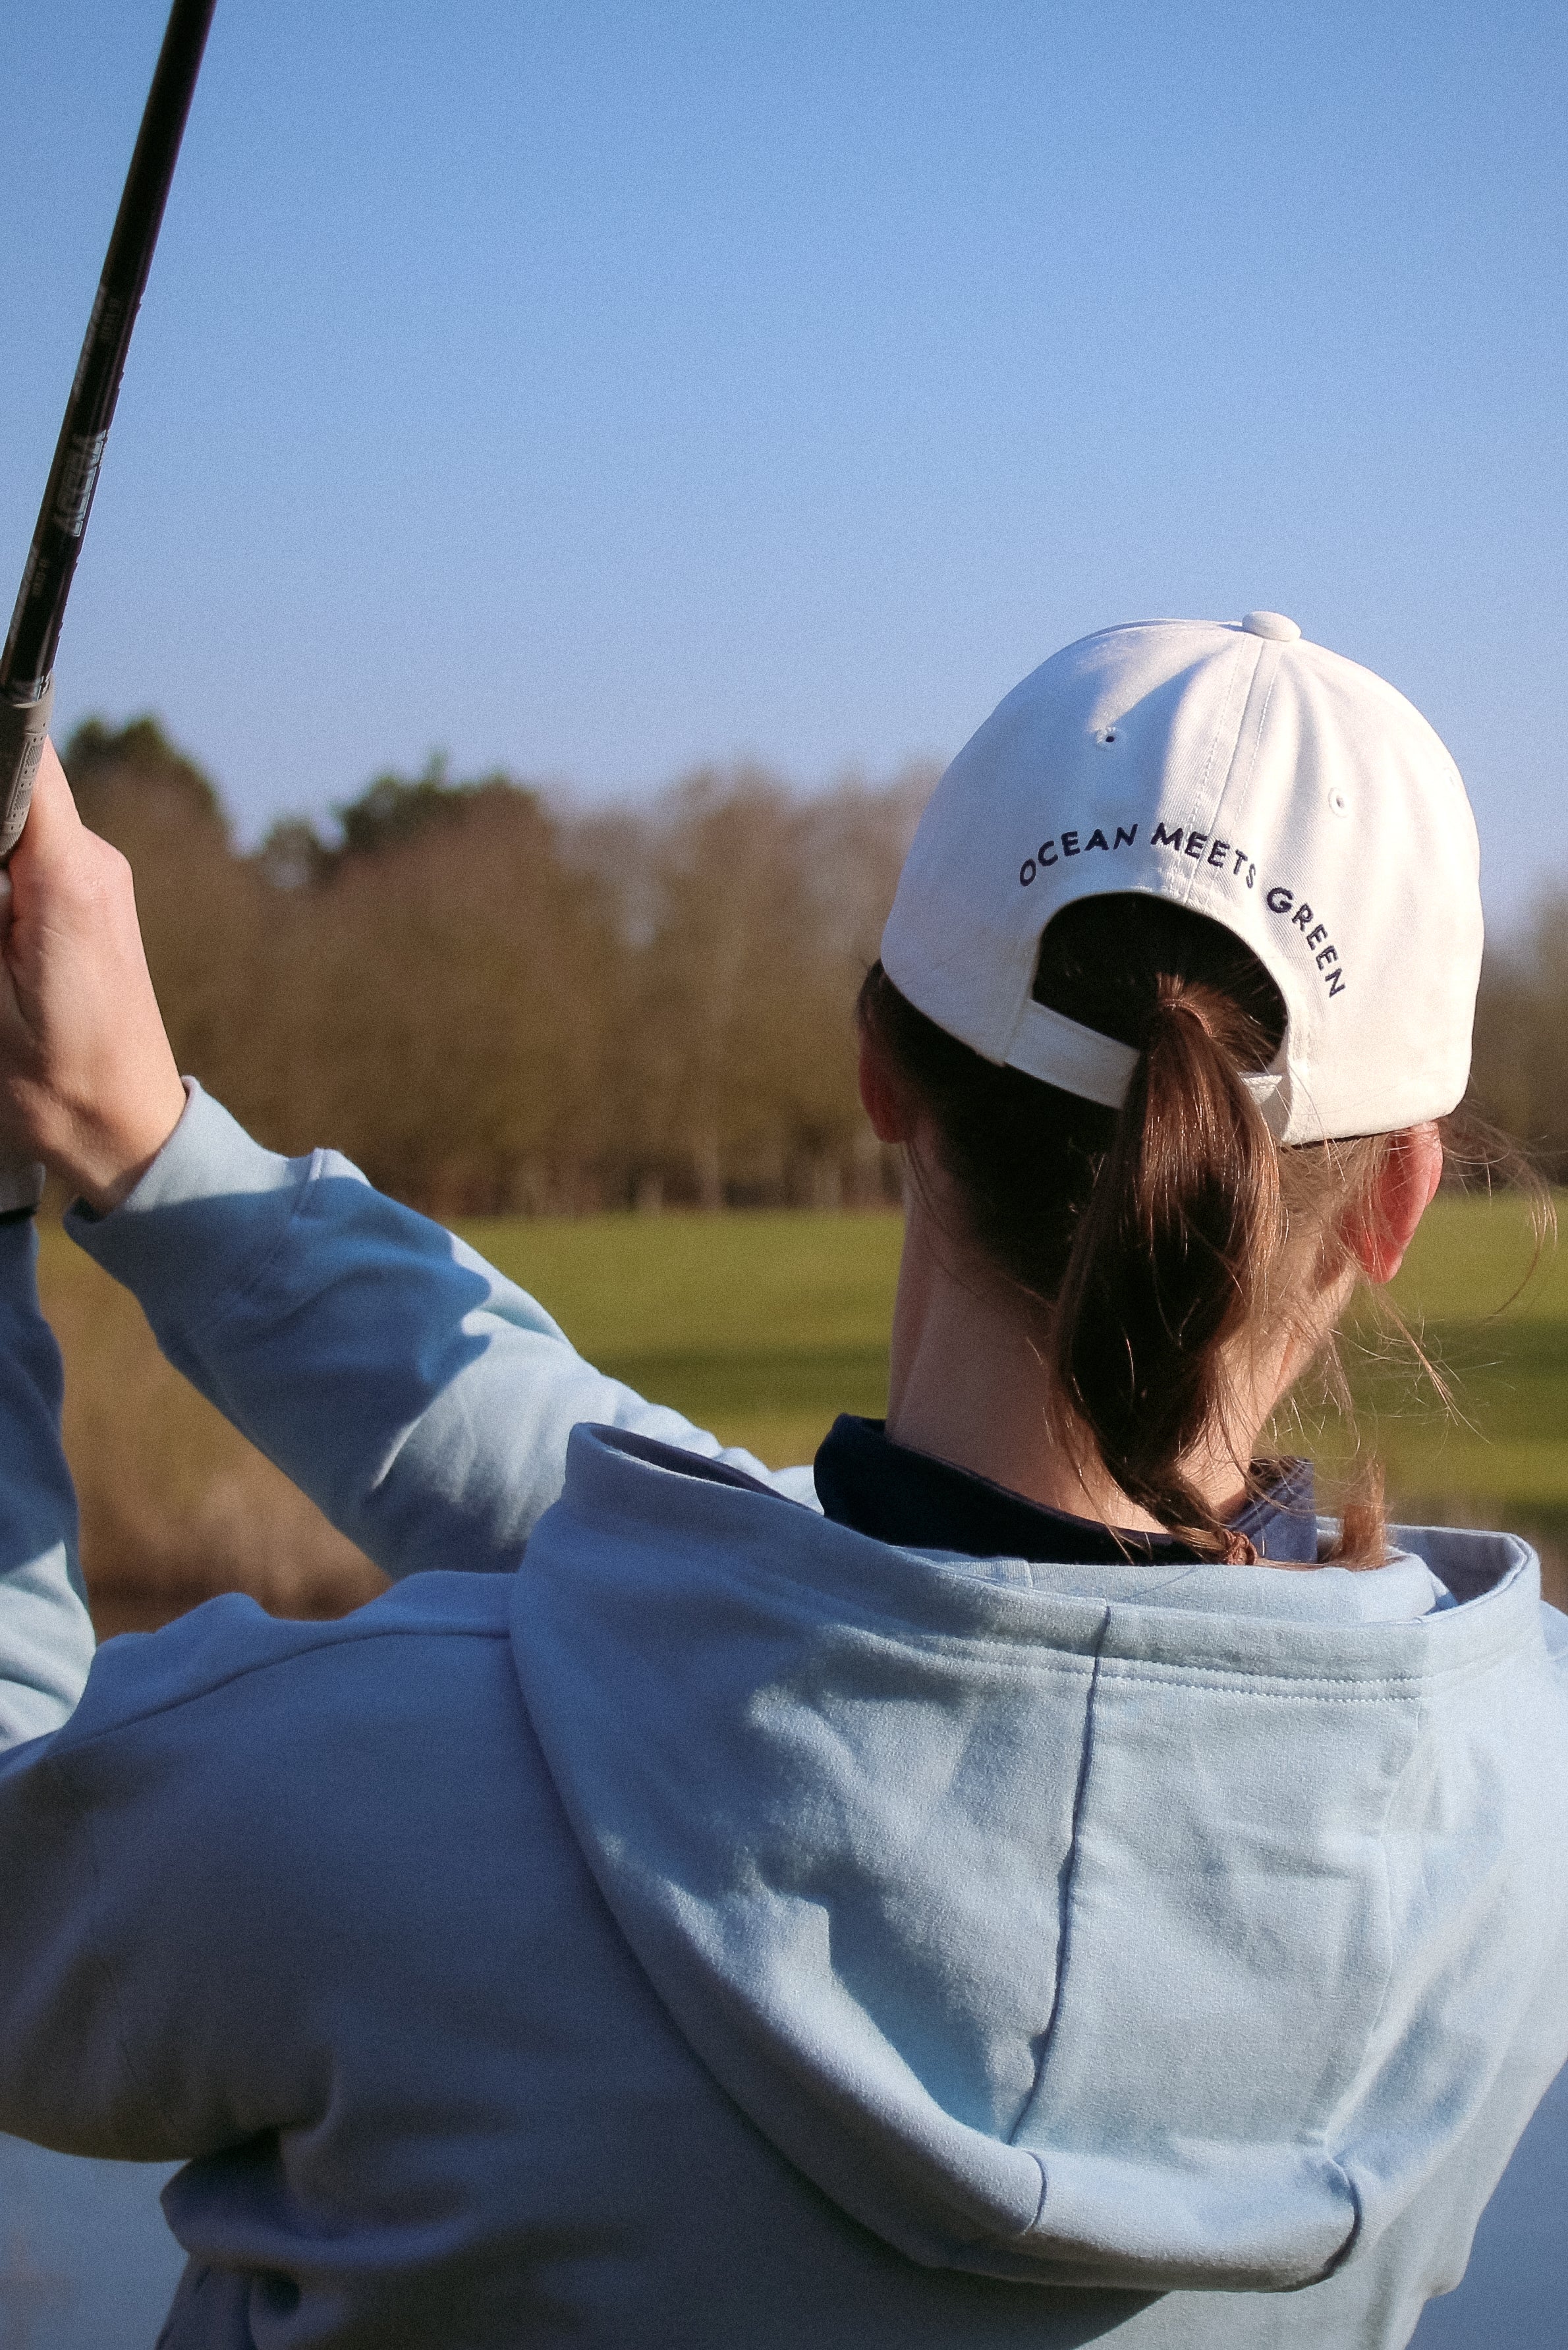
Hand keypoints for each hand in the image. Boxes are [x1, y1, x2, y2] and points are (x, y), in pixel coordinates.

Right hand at [0, 740, 186, 1211]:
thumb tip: (2, 841)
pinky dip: (2, 870)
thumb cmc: (49, 1078)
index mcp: (67, 873)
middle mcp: (93, 861)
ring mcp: (95, 878)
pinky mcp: (88, 901)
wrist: (123, 1130)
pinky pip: (29, 852)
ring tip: (0, 954)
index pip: (21, 751)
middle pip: (12, 779)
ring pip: (16, 818)